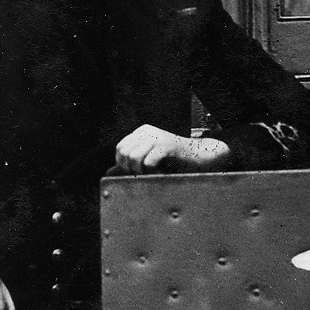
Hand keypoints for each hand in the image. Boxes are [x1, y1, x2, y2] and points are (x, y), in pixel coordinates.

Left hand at [113, 124, 230, 173]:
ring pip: (134, 158)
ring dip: (142, 173)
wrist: (201, 157)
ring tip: (154, 176)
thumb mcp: (149, 161)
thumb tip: (108, 172)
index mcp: (141, 132)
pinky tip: (162, 174)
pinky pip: (149, 162)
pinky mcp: (166, 145)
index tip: (135, 175)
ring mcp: (157, 136)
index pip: (120, 149)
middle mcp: (147, 131)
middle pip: (124, 153)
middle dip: (130, 170)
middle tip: (145, 177)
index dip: (123, 165)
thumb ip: (130, 165)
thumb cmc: (176, 162)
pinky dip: (153, 173)